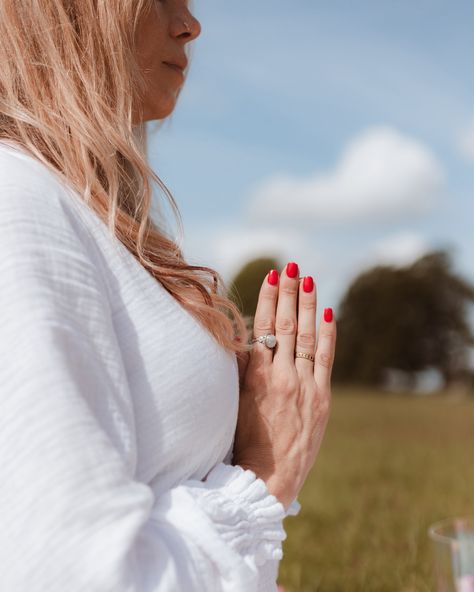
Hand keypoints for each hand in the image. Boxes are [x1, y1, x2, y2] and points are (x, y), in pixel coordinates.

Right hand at [232, 262, 336, 509]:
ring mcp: (305, 386)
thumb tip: (243, 337)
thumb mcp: (233, 402)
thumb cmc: (243, 441)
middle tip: (290, 266)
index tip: (270, 276)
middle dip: (288, 293)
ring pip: (307, 337)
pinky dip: (328, 335)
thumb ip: (239, 369)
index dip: (268, 300)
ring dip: (307, 306)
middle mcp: (282, 376)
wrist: (268, 478)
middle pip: (287, 325)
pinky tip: (328, 313)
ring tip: (307, 280)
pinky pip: (326, 360)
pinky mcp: (321, 399)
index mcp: (256, 377)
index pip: (264, 327)